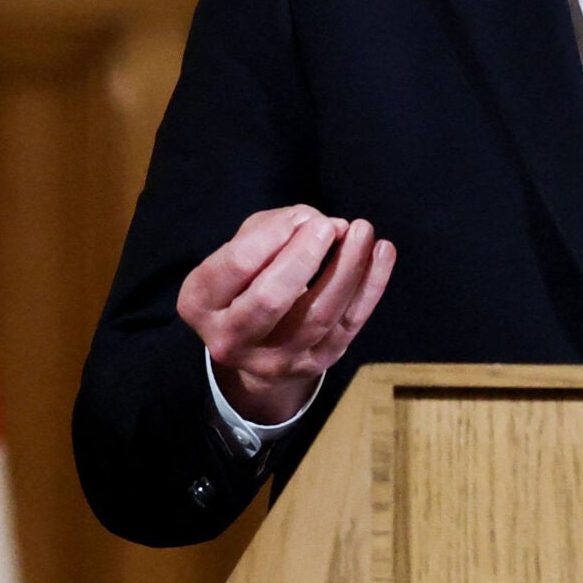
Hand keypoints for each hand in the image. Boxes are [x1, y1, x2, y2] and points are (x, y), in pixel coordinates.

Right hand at [178, 205, 396, 425]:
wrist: (255, 345)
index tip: (300, 218)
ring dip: (346, 268)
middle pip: (270, 299)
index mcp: (200, 303)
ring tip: (363, 231)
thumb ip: (272, 228)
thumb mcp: (242, 248)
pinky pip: (348, 325)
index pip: (236, 266)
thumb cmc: (247, 279)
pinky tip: (383, 252)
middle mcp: (230, 340)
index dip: (273, 235)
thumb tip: (318, 224)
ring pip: (317, 315)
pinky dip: (371, 287)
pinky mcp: (314, 364)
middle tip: (330, 226)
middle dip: (304, 257)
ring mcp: (274, 360)